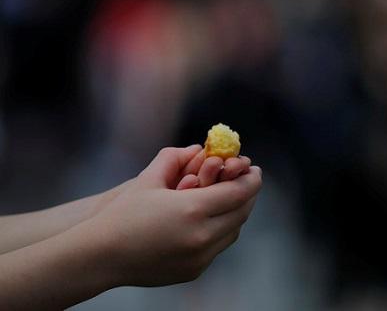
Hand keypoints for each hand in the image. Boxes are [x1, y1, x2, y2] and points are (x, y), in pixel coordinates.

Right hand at [90, 145, 261, 286]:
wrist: (101, 256)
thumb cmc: (122, 213)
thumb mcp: (149, 179)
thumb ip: (175, 157)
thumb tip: (199, 148)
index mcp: (193, 209)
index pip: (239, 192)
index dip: (251, 180)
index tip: (254, 169)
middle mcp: (202, 236)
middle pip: (241, 212)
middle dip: (248, 195)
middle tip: (248, 181)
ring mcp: (199, 257)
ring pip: (233, 231)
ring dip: (237, 213)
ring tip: (233, 198)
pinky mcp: (194, 271)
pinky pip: (218, 247)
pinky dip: (222, 230)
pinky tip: (215, 219)